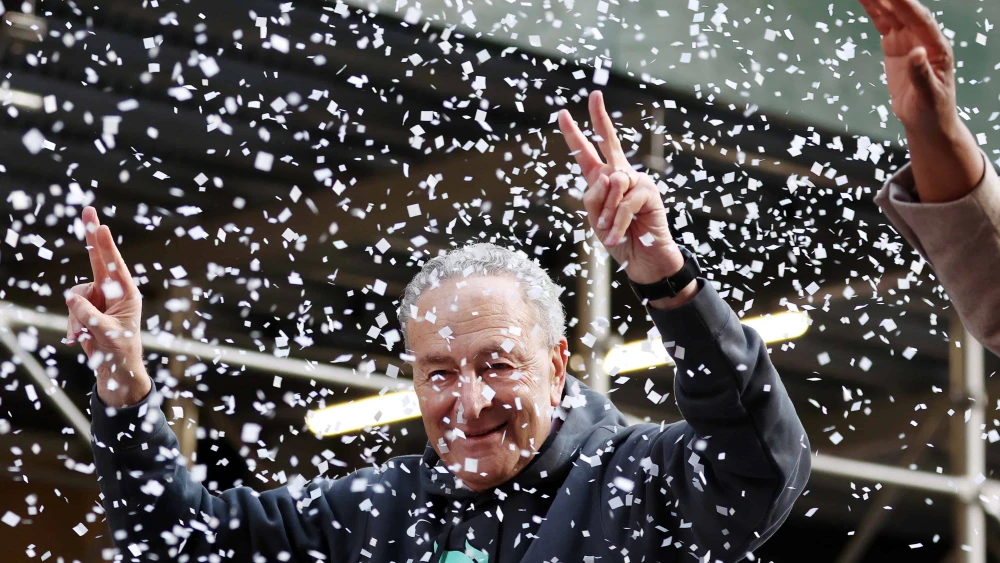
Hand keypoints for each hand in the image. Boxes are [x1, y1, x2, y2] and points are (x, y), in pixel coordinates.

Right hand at [66, 206, 149, 407]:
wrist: (115, 369)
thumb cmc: (120, 351)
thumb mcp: (106, 333)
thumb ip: (89, 314)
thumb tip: (71, 297)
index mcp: (127, 295)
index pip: (114, 265)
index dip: (106, 245)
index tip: (101, 225)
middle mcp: (114, 293)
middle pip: (98, 261)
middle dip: (92, 238)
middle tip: (88, 210)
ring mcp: (99, 300)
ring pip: (76, 294)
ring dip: (76, 317)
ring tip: (84, 336)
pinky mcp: (87, 309)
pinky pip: (71, 309)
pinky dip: (73, 325)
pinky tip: (79, 340)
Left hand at [558, 91, 696, 307]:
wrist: (642, 260)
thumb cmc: (618, 238)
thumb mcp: (595, 218)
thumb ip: (595, 195)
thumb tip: (611, 175)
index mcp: (602, 180)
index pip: (587, 153)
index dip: (575, 134)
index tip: (564, 113)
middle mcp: (620, 175)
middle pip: (609, 142)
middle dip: (600, 118)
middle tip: (594, 95)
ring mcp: (636, 181)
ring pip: (612, 183)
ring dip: (606, 211)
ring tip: (606, 230)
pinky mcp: (649, 192)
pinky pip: (625, 201)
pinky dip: (617, 220)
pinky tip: (615, 235)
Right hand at [860, 0, 984, 202]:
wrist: (927, 121)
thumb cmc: (933, 111)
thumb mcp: (929, 97)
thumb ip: (922, 74)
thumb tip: (918, 52)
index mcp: (937, 48)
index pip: (921, 21)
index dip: (907, 6)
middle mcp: (924, 38)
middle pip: (905, 11)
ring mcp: (909, 40)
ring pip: (893, 14)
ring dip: (879, 1)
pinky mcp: (895, 46)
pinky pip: (883, 23)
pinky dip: (874, 11)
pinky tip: (865, 0)